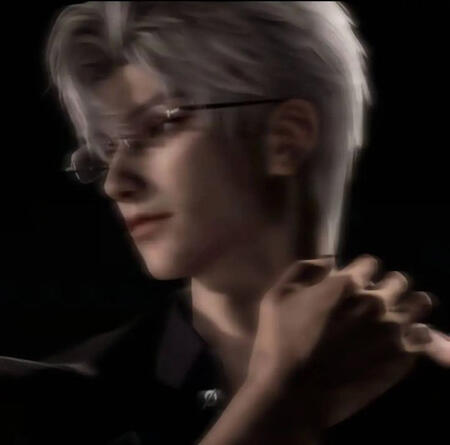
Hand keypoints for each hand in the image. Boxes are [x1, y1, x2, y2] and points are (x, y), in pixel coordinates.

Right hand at [247, 254, 448, 435]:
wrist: (293, 395)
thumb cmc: (278, 343)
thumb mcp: (277, 296)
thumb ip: (303, 269)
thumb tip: (329, 261)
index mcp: (346, 284)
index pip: (370, 262)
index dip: (360, 271)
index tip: (353, 283)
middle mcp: (376, 302)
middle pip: (399, 280)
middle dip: (387, 285)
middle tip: (374, 299)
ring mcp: (392, 330)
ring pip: (420, 303)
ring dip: (408, 305)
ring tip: (394, 316)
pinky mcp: (402, 358)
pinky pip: (424, 335)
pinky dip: (416, 334)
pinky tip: (399, 341)